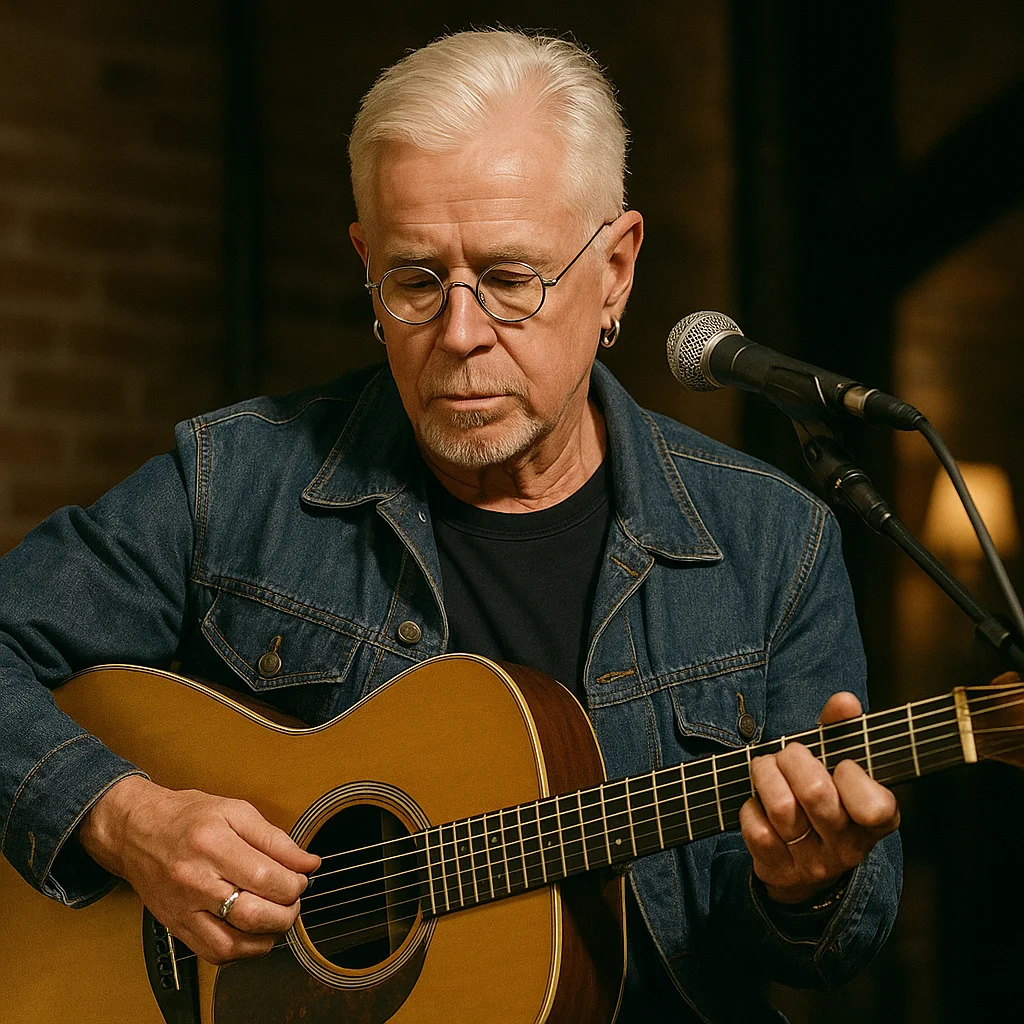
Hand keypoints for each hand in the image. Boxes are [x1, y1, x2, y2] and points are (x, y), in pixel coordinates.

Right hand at [79, 776, 319, 963]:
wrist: (137, 831)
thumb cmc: (187, 816)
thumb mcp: (236, 811)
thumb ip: (275, 839)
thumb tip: (308, 862)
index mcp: (213, 844)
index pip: (266, 877)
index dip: (294, 883)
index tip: (302, 877)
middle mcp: (195, 880)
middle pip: (253, 914)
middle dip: (287, 912)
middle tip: (293, 899)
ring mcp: (184, 908)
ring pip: (234, 943)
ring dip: (268, 936)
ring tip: (277, 917)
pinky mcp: (177, 927)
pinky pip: (214, 953)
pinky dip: (243, 950)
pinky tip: (254, 932)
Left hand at [738, 692, 899, 904]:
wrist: (804, 866)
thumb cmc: (825, 799)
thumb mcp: (838, 765)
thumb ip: (841, 731)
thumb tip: (844, 701)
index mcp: (876, 821)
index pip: (875, 806)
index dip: (852, 777)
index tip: (841, 764)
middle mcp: (848, 847)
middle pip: (816, 793)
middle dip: (793, 759)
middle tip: (788, 754)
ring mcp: (814, 864)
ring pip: (782, 808)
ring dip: (765, 775)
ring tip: (765, 767)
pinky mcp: (779, 871)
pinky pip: (757, 830)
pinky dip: (750, 807)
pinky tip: (757, 803)